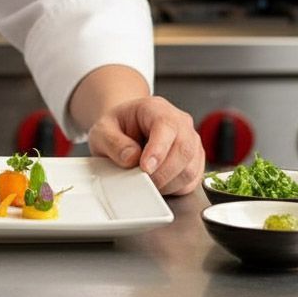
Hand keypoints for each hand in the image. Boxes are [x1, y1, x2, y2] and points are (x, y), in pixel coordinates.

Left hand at [87, 95, 203, 195]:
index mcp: (156, 108)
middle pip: (184, 149)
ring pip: (190, 169)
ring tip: (147, 181)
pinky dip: (174, 188)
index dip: (158, 150)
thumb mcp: (102, 130)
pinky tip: (158, 183)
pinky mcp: (195, 162)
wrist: (127, 131)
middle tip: (142, 181)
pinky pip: (192, 181)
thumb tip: (131, 158)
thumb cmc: (118, 128)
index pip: (166, 126)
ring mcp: (191, 142)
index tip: (145, 168)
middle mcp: (179, 123)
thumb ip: (113, 142)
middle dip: (162, 172)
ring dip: (168, 183)